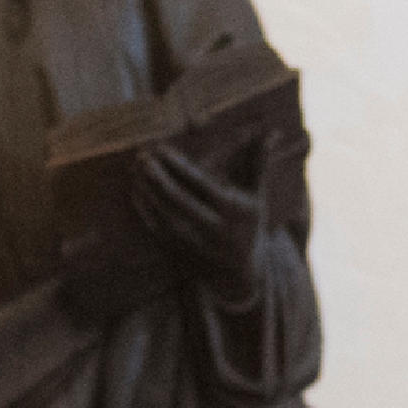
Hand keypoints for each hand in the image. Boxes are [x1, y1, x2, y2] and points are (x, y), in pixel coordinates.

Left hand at [129, 138, 266, 293]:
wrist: (238, 274)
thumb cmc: (247, 225)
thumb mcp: (256, 196)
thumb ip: (257, 163)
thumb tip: (272, 133)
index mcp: (232, 211)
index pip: (201, 185)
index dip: (179, 166)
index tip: (161, 149)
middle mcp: (213, 229)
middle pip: (179, 200)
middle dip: (159, 178)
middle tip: (142, 156)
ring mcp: (193, 244)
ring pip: (164, 215)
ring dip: (148, 192)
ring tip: (136, 169)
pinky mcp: (178, 253)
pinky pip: (156, 230)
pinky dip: (144, 210)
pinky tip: (136, 190)